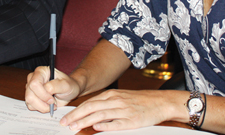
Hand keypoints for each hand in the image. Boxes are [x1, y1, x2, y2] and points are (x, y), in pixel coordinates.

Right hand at [25, 66, 80, 113]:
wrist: (68, 92)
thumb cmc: (68, 85)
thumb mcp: (66, 85)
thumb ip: (55, 85)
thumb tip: (46, 89)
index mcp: (41, 71)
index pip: (34, 84)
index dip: (43, 94)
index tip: (52, 100)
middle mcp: (33, 78)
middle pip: (30, 94)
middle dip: (42, 103)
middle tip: (53, 104)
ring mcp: (30, 88)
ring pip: (29, 101)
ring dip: (42, 107)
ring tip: (52, 105)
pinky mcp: (31, 96)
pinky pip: (30, 106)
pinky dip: (40, 108)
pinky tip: (48, 105)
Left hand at [59, 89, 182, 131]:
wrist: (160, 102)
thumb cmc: (139, 101)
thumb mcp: (120, 99)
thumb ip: (105, 105)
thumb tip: (90, 115)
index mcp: (111, 95)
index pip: (89, 103)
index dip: (76, 111)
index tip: (65, 118)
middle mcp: (115, 101)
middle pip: (91, 108)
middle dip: (76, 116)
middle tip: (65, 124)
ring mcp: (124, 110)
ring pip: (100, 115)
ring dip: (85, 122)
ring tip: (75, 127)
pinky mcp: (132, 120)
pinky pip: (116, 123)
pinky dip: (106, 126)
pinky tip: (96, 128)